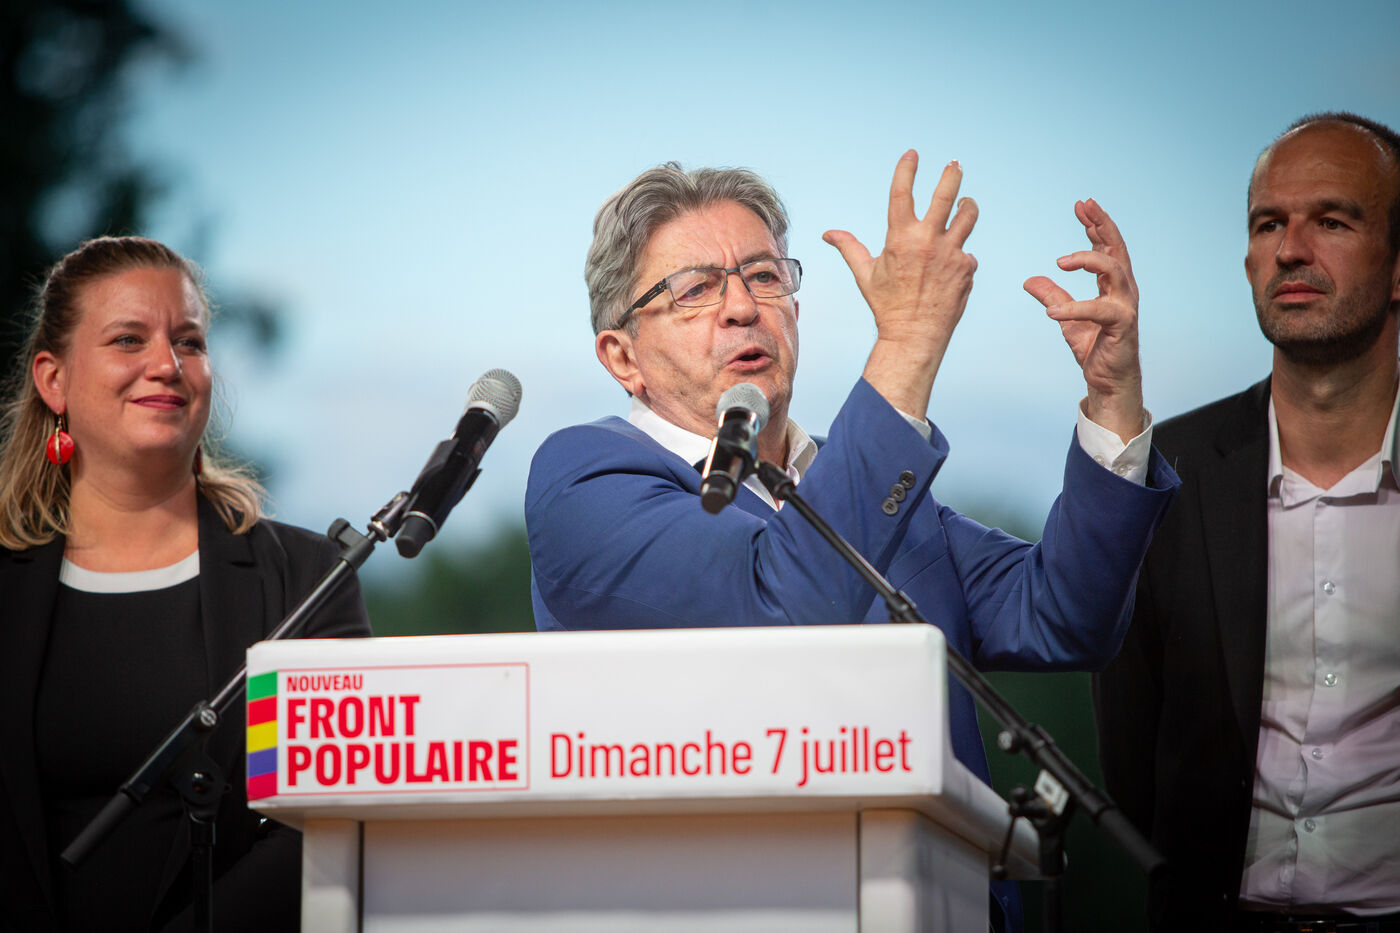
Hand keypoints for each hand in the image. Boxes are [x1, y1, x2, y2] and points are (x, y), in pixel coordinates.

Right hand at [824, 150, 978, 418]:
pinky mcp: (967, 268)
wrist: (914, 336)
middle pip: (947, 195)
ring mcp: (951, 253)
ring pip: (968, 217)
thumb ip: (850, 248)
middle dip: (951, 175)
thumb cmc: (887, 306)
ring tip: (965, 204)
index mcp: (901, 238)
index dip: (907, 169)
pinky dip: (959, 257)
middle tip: (954, 164)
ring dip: (967, 207)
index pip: (902, 192)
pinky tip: (950, 270)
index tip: (912, 154)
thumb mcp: (866, 274)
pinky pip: (967, 253)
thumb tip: (828, 234)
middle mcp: (928, 241)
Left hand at [1024, 198, 1143, 442]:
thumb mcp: (1066, 317)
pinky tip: (1052, 312)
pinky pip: (1098, 310)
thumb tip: (1030, 280)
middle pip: (1117, 249)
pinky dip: (1074, 308)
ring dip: (1088, 260)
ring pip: (1114, 271)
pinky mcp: (1121, 326)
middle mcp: (1124, 290)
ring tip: (1060, 262)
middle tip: (1084, 207)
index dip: (1095, 225)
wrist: (1108, 381)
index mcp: (1113, 285)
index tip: (1081, 205)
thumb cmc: (1094, 347)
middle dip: (1101, 225)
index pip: (1107, 247)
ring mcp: (1125, 306)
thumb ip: (1052, 296)